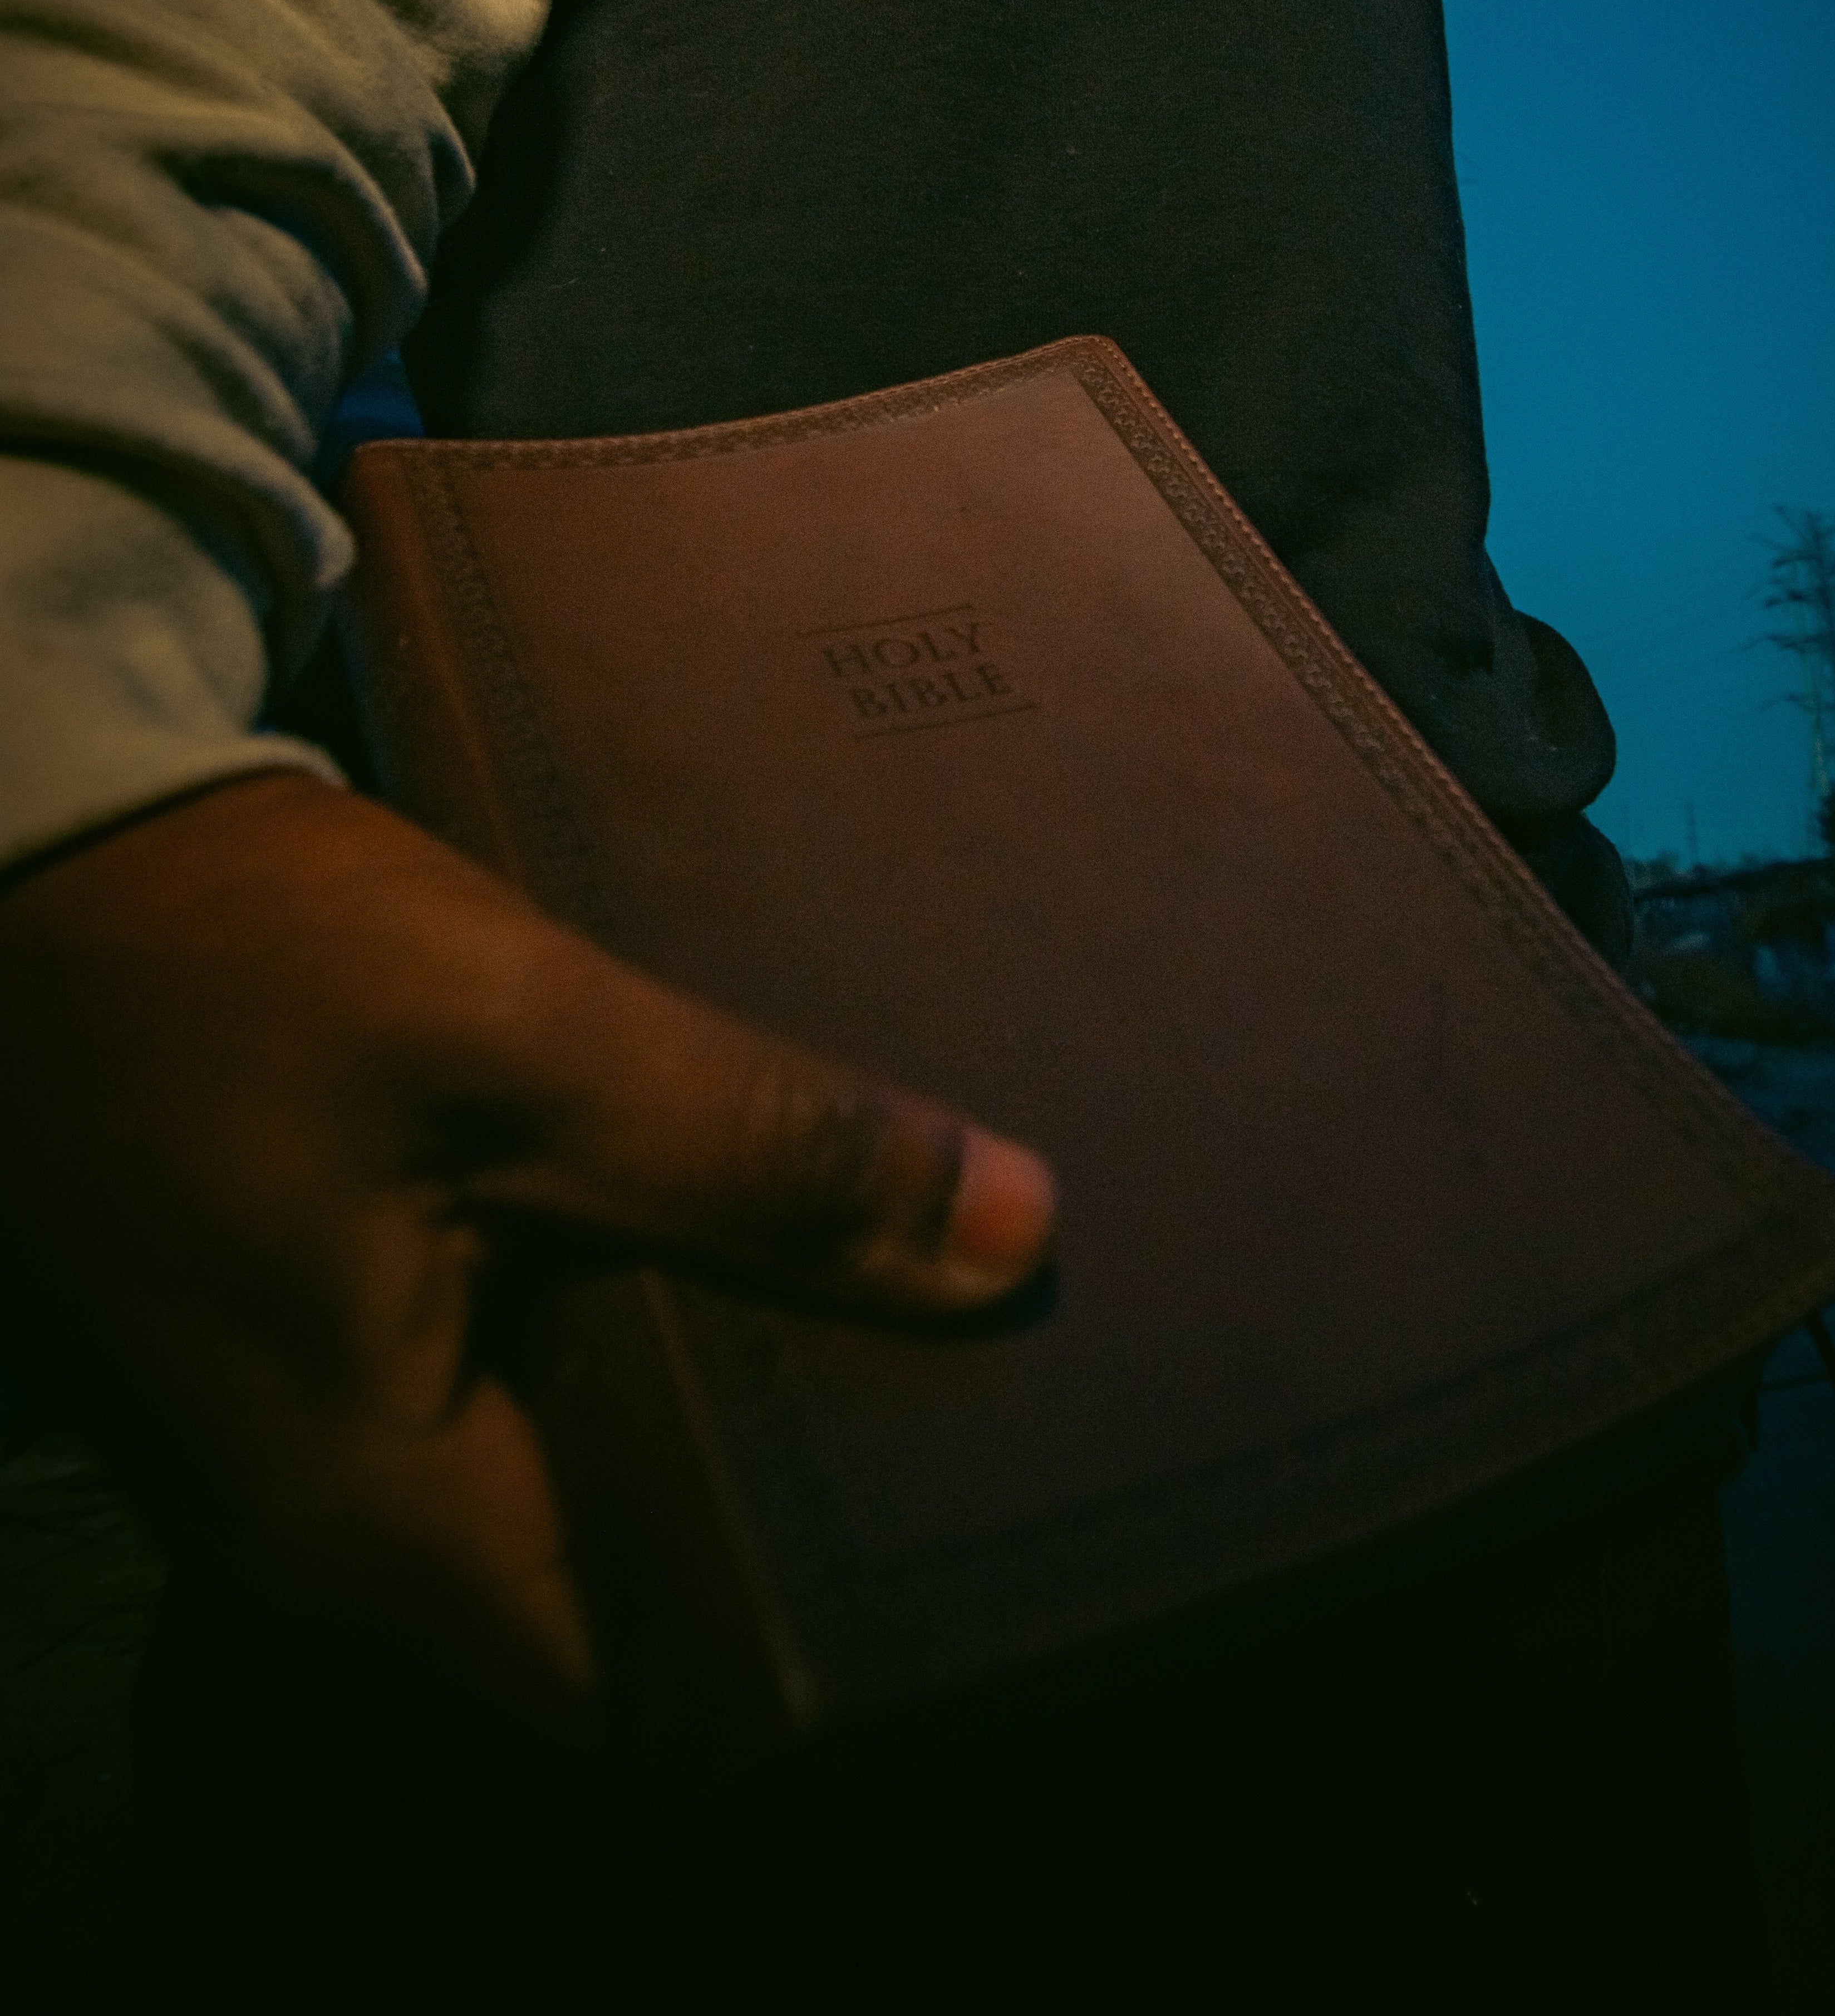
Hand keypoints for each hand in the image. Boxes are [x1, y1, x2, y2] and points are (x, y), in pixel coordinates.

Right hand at [0, 773, 1053, 1721]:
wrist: (40, 861)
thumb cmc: (239, 954)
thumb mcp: (523, 1031)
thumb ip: (763, 1153)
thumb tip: (1017, 1236)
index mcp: (377, 1541)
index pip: (658, 1693)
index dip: (824, 1614)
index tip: (966, 1490)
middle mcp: (333, 1562)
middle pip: (631, 1604)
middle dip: (795, 1492)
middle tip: (967, 1366)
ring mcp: (308, 1482)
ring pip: (577, 1506)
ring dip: (712, 1405)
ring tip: (888, 1297)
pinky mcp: (310, 1385)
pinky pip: (510, 1425)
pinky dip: (622, 1353)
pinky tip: (728, 1243)